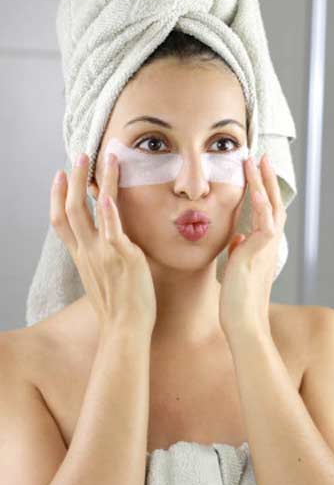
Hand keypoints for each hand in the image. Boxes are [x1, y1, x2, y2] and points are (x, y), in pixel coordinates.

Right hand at [50, 152, 156, 335]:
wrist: (125, 329)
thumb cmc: (120, 307)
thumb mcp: (103, 279)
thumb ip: (103, 260)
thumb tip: (113, 246)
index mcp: (81, 257)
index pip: (61, 221)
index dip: (57, 196)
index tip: (59, 176)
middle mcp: (86, 252)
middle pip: (70, 209)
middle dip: (73, 178)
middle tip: (78, 155)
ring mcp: (102, 254)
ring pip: (88, 211)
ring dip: (92, 182)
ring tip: (99, 158)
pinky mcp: (121, 258)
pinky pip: (111, 230)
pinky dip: (107, 211)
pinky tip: (105, 194)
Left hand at [219, 153, 285, 340]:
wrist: (243, 323)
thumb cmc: (238, 301)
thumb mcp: (237, 270)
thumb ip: (239, 251)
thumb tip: (238, 238)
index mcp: (262, 247)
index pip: (265, 213)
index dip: (262, 191)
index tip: (256, 172)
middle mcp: (269, 244)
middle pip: (273, 204)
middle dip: (267, 179)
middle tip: (262, 157)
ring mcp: (267, 247)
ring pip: (270, 206)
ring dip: (264, 182)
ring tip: (257, 160)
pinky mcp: (260, 251)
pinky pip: (264, 220)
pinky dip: (261, 200)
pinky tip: (255, 184)